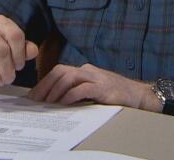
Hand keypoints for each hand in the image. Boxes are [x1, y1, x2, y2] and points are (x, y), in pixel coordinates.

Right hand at [0, 15, 37, 91]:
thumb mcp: (11, 49)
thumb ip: (24, 49)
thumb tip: (33, 51)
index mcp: (0, 22)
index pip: (15, 35)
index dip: (20, 54)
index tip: (19, 66)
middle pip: (1, 49)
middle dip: (8, 68)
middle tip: (10, 79)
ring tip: (0, 82)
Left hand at [28, 63, 150, 108]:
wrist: (139, 95)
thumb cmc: (115, 95)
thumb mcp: (93, 92)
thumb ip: (78, 92)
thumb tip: (54, 101)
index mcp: (84, 71)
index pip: (59, 71)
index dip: (44, 82)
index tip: (34, 96)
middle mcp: (88, 71)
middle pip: (61, 71)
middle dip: (46, 85)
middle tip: (37, 100)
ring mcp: (97, 78)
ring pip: (70, 77)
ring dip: (56, 90)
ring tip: (49, 102)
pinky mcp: (104, 88)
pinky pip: (84, 88)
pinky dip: (72, 95)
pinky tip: (65, 102)